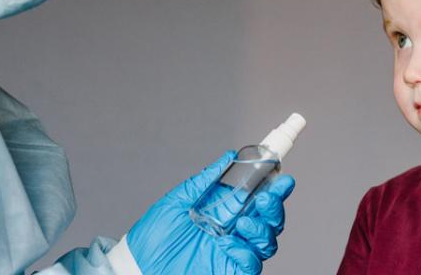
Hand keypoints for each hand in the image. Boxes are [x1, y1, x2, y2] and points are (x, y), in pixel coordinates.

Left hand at [125, 151, 295, 273]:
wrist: (138, 265)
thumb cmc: (154, 235)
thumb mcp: (179, 200)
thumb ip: (206, 181)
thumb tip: (229, 157)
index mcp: (225, 211)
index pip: (258, 197)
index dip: (274, 187)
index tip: (282, 175)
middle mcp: (234, 230)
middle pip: (269, 218)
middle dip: (275, 205)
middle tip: (268, 195)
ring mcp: (233, 251)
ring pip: (267, 241)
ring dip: (262, 227)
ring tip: (243, 221)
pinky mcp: (229, 270)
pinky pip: (252, 264)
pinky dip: (247, 252)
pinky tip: (229, 243)